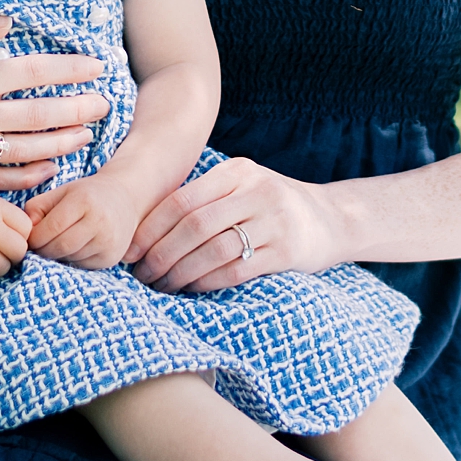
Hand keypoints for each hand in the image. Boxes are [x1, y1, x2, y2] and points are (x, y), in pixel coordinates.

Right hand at [0, 12, 110, 190]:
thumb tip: (7, 23)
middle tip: (107, 104)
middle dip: (77, 108)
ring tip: (88, 136)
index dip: (68, 69)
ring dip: (61, 143)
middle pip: (37, 114)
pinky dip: (26, 176)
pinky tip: (48, 168)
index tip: (96, 66)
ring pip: (23, 150)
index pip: (30, 71)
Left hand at [25, 171, 140, 269]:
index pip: (51, 228)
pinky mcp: (112, 257)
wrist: (125, 198)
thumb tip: (26, 233)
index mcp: (84, 200)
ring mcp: (108, 242)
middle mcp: (100, 222)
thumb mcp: (61, 192)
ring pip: (70, 258)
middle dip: (43, 250)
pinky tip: (74, 248)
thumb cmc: (86, 194)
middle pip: (60, 247)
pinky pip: (82, 265)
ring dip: (57, 256)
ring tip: (57, 243)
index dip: (35, 237)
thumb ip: (38, 208)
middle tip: (39, 245)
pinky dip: (72, 260)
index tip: (30, 237)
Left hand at [128, 158, 339, 294]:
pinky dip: (207, 282)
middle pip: (194, 225)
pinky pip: (237, 270)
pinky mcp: (287, 251)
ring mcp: (275, 220)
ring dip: (180, 273)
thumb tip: (142, 228)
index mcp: (237, 171)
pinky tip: (191, 289)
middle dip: (160, 254)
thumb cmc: (270, 206)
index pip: (181, 200)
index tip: (129, 252)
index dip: (150, 229)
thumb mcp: (242, 187)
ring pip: (213, 250)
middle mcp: (256, 190)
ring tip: (161, 285)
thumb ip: (204, 199)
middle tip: (141, 275)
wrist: (331, 220)